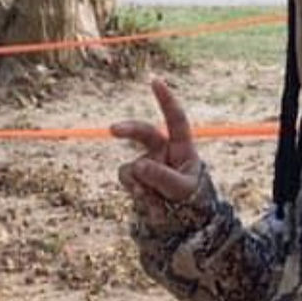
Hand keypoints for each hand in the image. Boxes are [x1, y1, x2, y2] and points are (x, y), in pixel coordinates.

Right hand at [111, 78, 200, 201]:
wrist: (179, 220)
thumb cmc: (189, 199)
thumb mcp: (181, 189)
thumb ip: (162, 177)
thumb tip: (138, 165)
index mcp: (181, 146)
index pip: (175, 119)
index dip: (166, 100)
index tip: (155, 80)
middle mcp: (162, 150)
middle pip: (143, 132)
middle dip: (128, 129)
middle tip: (112, 130)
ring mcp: (147, 162)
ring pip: (133, 165)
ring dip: (140, 183)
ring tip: (156, 199)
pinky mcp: (135, 177)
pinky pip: (127, 179)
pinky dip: (135, 191)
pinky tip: (147, 200)